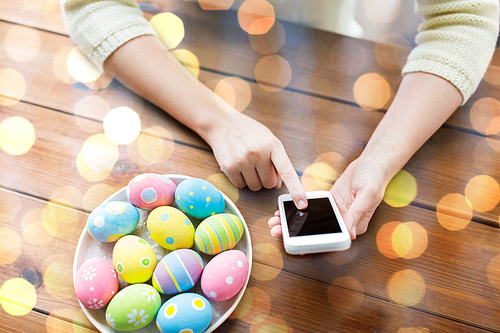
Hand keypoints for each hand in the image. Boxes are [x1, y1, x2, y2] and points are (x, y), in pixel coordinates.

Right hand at [205, 111, 306, 208]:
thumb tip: (278, 185)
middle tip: (258, 165)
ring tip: (247, 163)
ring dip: (253, 180)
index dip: (296, 190)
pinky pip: (241, 186)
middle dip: (265, 179)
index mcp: (273, 145)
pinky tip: (237, 165)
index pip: (287, 172)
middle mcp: (259, 153)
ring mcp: (243, 160)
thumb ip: (277, 161)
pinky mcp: (229, 167)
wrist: (222, 123)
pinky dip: (240, 180)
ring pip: (255, 187)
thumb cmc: (249, 133)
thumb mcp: (268, 140)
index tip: (302, 204)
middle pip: (269, 184)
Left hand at [268, 156, 388, 238]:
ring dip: (293, 222)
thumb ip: (357, 214)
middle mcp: (344, 221)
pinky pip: (311, 208)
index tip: (295, 243)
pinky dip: (298, 210)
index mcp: (354, 225)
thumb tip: (350, 233)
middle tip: (276, 231)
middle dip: (295, 233)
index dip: (311, 243)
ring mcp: (335, 212)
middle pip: (316, 232)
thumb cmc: (375, 178)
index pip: (330, 239)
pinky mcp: (330, 202)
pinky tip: (285, 210)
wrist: (372, 162)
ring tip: (275, 221)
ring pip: (311, 222)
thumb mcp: (367, 195)